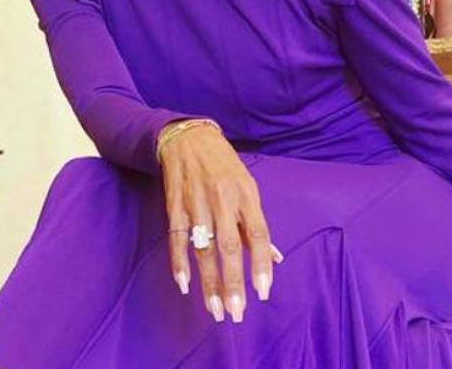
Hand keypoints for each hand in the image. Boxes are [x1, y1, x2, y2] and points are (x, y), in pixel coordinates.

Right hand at [158, 120, 282, 323]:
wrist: (188, 138)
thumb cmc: (224, 166)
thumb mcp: (248, 187)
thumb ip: (256, 225)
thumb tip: (276, 258)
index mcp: (246, 196)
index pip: (258, 234)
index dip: (261, 263)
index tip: (263, 292)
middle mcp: (222, 201)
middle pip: (230, 247)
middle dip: (234, 282)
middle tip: (236, 313)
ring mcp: (197, 204)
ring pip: (203, 248)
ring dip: (208, 281)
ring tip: (214, 309)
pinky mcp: (175, 206)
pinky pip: (177, 238)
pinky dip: (179, 262)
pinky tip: (184, 284)